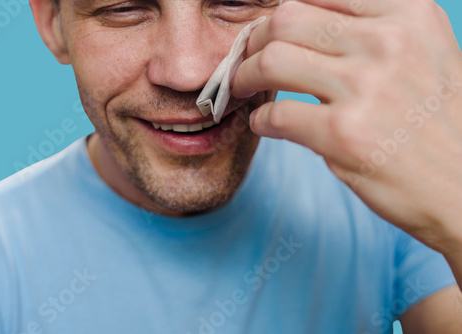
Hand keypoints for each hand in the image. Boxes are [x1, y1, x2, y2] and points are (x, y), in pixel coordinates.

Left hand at [232, 0, 461, 255]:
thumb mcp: (422, 55)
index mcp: (406, 14)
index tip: (267, 34)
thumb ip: (371, 31)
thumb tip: (299, 23)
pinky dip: (260, 120)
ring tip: (244, 89)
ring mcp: (366, 88)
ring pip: (272, 61)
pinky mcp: (344, 135)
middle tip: (246, 62)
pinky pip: (276, 115)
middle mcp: (388, 43)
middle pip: (286, 18)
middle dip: (255, 41)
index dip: (280, 13)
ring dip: (245, 76)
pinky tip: (264, 125)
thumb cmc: (436, 124)